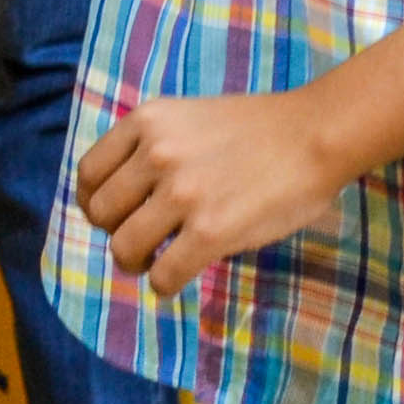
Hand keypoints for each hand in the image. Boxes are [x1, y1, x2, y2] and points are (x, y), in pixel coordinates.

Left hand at [73, 90, 349, 297]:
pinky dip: (164, 285)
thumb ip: (154, 147)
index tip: (113, 216)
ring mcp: (182, 193)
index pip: (88, 173)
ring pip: (124, 248)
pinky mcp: (210, 231)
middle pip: (101, 214)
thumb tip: (125, 198)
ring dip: (136, 264)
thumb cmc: (260, 130)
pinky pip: (163, 275)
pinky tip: (178, 278)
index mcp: (148, 121)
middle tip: (140, 242)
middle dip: (116, 233)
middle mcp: (157, 153)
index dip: (95, 202)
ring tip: (156, 262)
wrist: (315, 135)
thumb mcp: (190, 118)